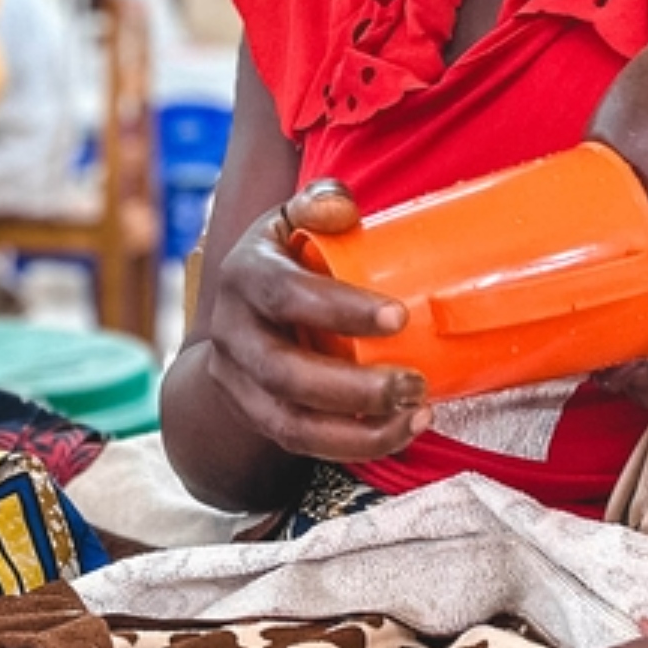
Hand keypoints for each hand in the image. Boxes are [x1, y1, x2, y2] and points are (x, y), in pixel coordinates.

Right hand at [199, 182, 431, 465]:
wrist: (236, 313)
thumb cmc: (284, 260)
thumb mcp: (290, 221)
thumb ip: (319, 203)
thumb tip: (343, 209)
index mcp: (242, 275)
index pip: (285, 295)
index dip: (340, 310)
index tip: (399, 316)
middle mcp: (231, 333)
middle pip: (285, 373)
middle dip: (355, 388)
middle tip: (415, 383)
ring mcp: (237, 382)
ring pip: (290, 423)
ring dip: (359, 431)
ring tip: (417, 415)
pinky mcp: (255, 417)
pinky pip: (300, 444)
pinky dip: (353, 445)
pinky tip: (401, 430)